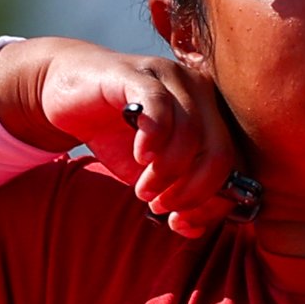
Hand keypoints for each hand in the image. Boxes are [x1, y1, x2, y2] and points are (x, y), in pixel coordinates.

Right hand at [0, 36, 251, 236]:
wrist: (68, 94)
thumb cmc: (118, 135)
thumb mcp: (153, 173)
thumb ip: (180, 196)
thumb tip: (192, 229)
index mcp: (217, 117)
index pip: (237, 167)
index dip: (214, 203)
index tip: (181, 222)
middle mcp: (203, 93)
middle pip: (221, 153)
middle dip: (192, 192)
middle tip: (161, 205)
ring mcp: (173, 78)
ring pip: (191, 135)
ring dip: (167, 174)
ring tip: (144, 188)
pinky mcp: (140, 74)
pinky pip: (160, 107)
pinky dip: (153, 141)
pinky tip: (140, 158)